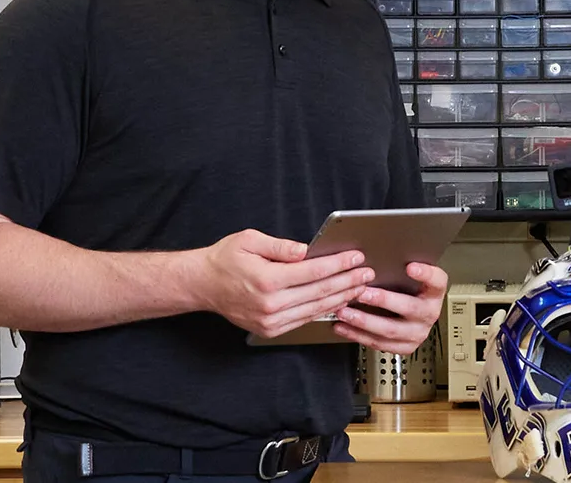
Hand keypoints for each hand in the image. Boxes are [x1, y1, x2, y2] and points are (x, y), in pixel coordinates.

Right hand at [190, 229, 373, 339]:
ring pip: (316, 309)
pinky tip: (338, 301)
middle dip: (347, 281)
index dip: (338, 264)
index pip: (313, 272)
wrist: (203, 285)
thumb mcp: (249, 240)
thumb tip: (306, 250)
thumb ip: (280, 246)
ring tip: (359, 287)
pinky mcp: (271, 329)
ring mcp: (271, 320)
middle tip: (367, 272)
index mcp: (267, 280)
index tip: (355, 258)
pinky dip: (324, 310)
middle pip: (319, 292)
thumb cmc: (225, 260)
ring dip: (341, 297)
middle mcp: (271, 304)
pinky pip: (305, 319)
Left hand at [333, 262, 447, 355]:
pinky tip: (344, 326)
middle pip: (410, 307)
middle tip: (363, 293)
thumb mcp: (407, 278)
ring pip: (390, 329)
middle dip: (383, 300)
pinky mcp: (405, 346)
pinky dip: (358, 335)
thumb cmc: (407, 292)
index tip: (410, 267)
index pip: (437, 281)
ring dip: (364, 321)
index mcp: (434, 293)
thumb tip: (372, 257)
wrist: (413, 318)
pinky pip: (379, 343)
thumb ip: (398, 269)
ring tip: (346, 312)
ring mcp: (418, 332)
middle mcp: (429, 313)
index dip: (425, 274)